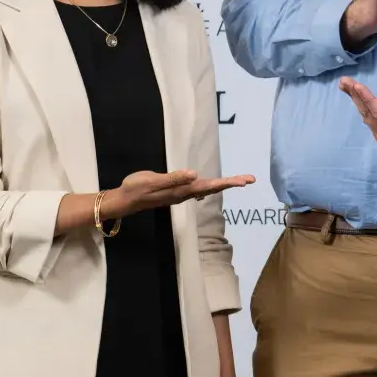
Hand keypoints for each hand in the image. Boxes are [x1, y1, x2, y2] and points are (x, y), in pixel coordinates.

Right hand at [109, 169, 255, 218]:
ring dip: (224, 185)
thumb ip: (173, 178)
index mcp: (183, 190)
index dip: (228, 183)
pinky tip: (212, 186)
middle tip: (251, 179)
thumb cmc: (137, 188)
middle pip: (213, 188)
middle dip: (232, 183)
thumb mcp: (153, 181)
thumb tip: (195, 175)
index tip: (245, 181)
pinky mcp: (176, 192)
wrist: (125, 200)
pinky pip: (199, 189)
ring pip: (208, 189)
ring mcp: (181, 194)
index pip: (210, 185)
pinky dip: (211, 186)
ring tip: (239, 181)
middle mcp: (185, 193)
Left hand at [339, 78, 376, 164]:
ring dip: (356, 98)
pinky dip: (362, 104)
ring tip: (345, 84)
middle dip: (356, 96)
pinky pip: (370, 116)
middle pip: (368, 113)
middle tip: (344, 81)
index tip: (358, 87)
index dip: (368, 99)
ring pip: (366, 114)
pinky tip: (356, 94)